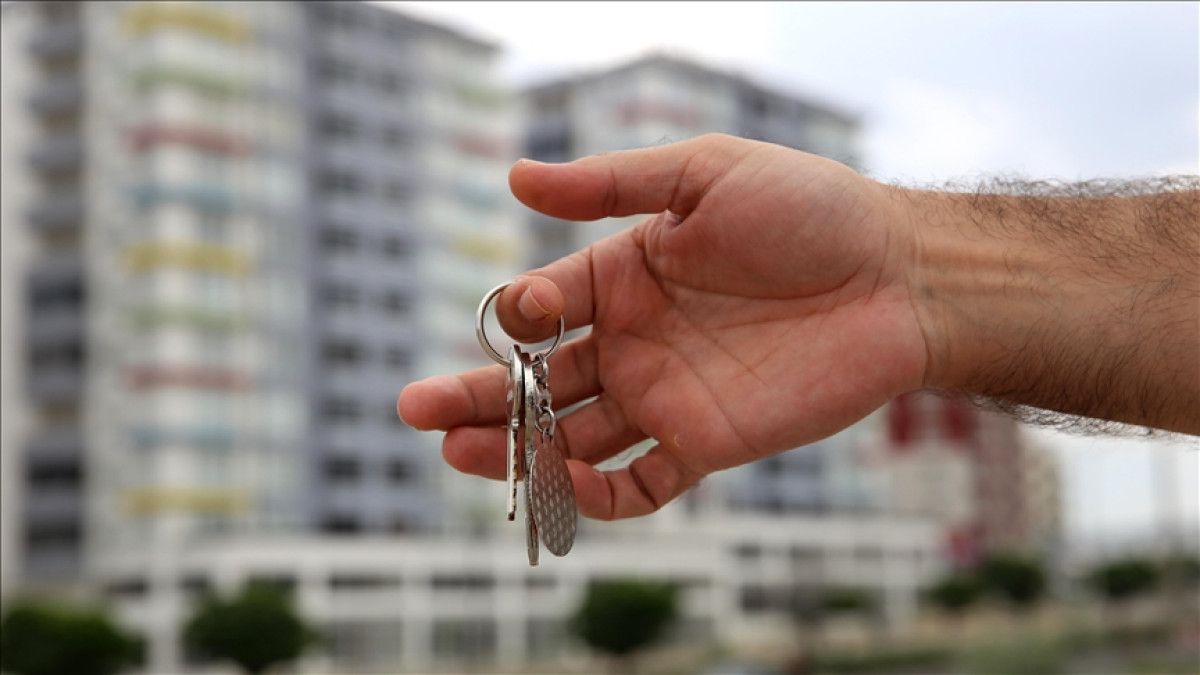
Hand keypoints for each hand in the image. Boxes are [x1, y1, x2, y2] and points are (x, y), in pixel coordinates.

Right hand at [398, 134, 927, 519]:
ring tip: (457, 453)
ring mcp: (665, 397)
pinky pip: (637, 484)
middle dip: (475, 398)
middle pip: (537, 381)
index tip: (518, 317)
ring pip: (570, 438)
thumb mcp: (704, 173)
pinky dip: (593, 497)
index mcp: (622, 276)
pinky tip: (556, 489)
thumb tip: (514, 178)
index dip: (516, 320)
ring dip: (513, 450)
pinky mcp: (705, 444)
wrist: (900, 277)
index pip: (542, 309)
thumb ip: (610, 184)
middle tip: (417, 412)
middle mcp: (633, 341)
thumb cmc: (810, 210)